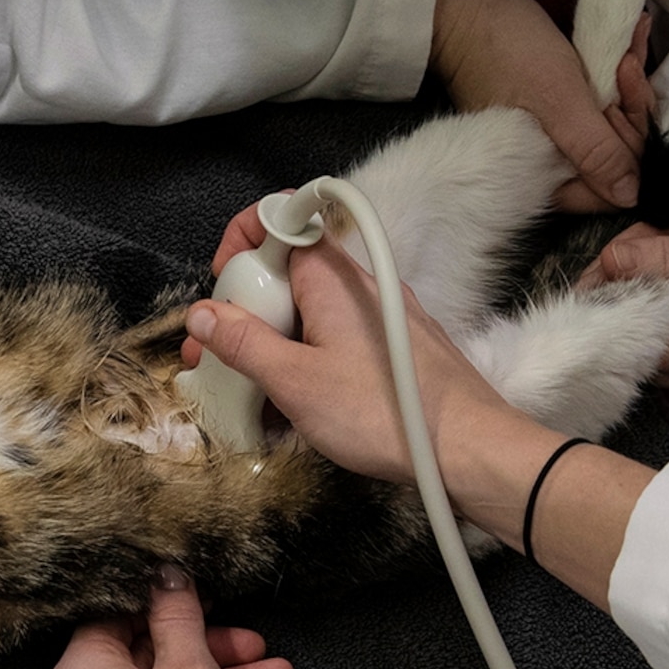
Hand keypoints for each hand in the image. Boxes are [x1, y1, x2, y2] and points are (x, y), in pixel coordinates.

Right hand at [184, 239, 508, 484]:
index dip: (244, 239)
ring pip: (309, 311)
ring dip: (273, 342)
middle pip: (288, 272)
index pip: (283, 218)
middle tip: (219, 354)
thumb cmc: (383, 412)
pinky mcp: (390, 346)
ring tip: (251, 391)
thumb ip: (243, 344)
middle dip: (245, 308)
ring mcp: (378, 315)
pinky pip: (335, 338)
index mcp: (332, 278)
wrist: (468, 449)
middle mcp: (358, 284)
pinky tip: (292, 406)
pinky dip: (306, 359)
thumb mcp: (295, 382)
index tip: (224, 281)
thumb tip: (201, 314)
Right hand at [433, 0, 651, 212]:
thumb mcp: (557, 97)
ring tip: (627, 48)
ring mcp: (554, 137)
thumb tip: (631, 196)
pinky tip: (626, 46)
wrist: (464, 9)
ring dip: (628, 88)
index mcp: (544, 176)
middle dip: (632, 110)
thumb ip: (593, 148)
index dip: (632, 148)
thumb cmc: (506, 51)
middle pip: (617, 157)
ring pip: (613, 129)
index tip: (628, 100)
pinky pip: (600, 107)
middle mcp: (551, 165)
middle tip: (627, 65)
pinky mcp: (555, 111)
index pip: (612, 185)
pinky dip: (617, 79)